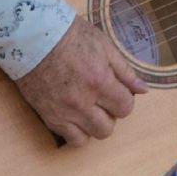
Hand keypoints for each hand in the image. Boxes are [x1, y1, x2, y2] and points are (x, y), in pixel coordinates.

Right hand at [15, 16, 147, 147]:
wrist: (33, 37)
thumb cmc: (69, 36)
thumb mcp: (103, 45)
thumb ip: (125, 71)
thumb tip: (144, 89)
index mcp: (100, 81)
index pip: (125, 107)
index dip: (124, 99)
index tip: (117, 91)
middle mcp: (84, 101)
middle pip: (110, 125)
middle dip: (110, 113)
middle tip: (102, 98)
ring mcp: (66, 112)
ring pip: (93, 135)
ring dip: (95, 124)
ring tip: (89, 107)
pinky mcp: (50, 116)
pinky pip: (72, 139)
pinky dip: (78, 132)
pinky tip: (76, 117)